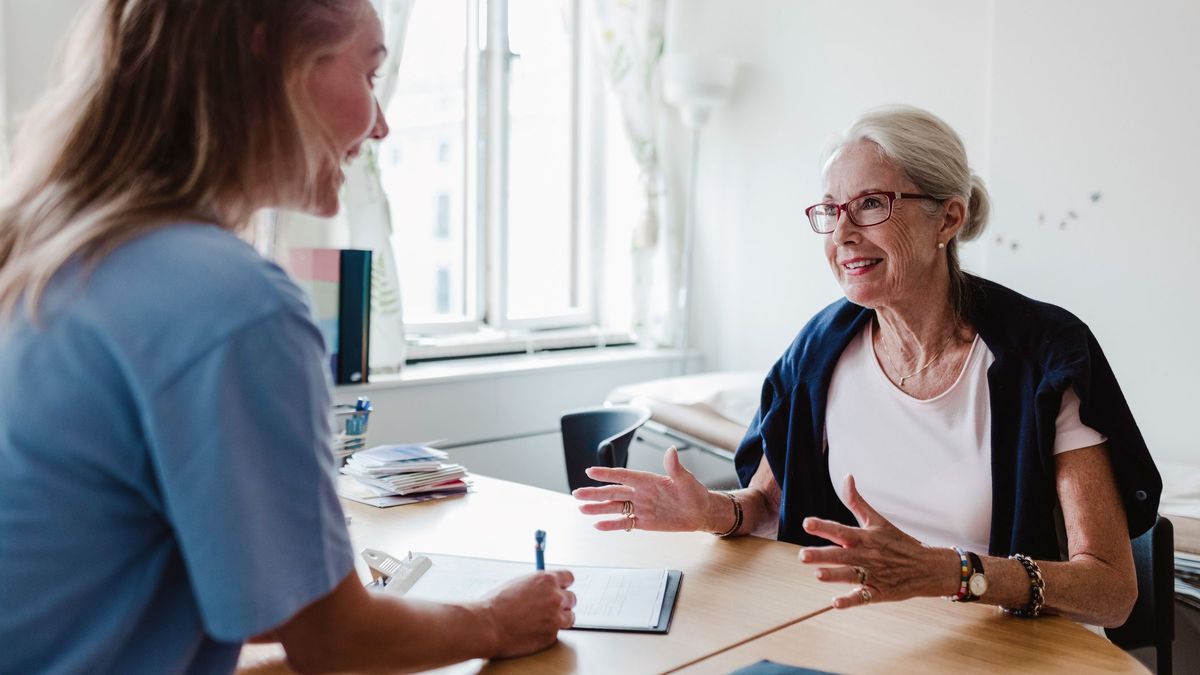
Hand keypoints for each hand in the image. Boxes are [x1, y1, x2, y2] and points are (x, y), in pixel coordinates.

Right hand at [480, 570, 575, 657]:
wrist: (488, 625)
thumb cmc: (496, 604)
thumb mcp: (518, 583)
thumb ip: (536, 585)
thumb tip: (543, 587)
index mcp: (546, 580)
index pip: (569, 578)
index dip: (563, 585)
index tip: (560, 589)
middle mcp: (555, 597)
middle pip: (572, 598)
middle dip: (562, 603)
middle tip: (550, 608)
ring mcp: (555, 618)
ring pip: (569, 617)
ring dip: (559, 619)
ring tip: (542, 621)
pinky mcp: (551, 636)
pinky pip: (556, 633)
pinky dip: (547, 632)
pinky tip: (532, 631)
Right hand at [573, 447, 721, 531]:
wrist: (700, 513)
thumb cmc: (695, 493)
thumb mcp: (686, 480)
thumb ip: (675, 467)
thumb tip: (671, 451)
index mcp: (648, 480)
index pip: (623, 475)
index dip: (607, 473)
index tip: (590, 471)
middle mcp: (641, 493)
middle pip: (613, 492)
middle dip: (595, 493)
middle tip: (577, 493)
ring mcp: (641, 507)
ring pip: (615, 507)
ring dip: (598, 508)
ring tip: (582, 508)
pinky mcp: (644, 522)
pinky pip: (625, 523)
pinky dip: (612, 525)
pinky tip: (598, 525)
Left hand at [799, 474, 958, 608]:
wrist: (928, 566)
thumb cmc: (899, 542)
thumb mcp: (878, 520)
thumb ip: (857, 501)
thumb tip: (847, 477)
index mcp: (865, 537)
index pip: (841, 530)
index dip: (823, 526)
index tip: (806, 523)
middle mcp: (867, 556)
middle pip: (841, 555)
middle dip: (822, 555)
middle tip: (802, 555)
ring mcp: (874, 575)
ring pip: (850, 575)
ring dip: (834, 576)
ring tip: (818, 575)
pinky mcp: (880, 592)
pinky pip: (863, 598)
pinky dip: (850, 601)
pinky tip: (836, 603)